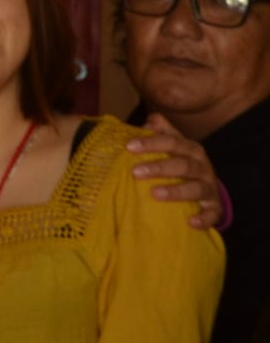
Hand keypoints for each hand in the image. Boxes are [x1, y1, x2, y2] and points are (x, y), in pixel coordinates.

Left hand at [127, 113, 223, 229]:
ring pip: (196, 188)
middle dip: (159, 167)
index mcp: (190, 149)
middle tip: (135, 172)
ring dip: (176, 191)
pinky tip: (190, 222)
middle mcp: (202, 166)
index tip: (129, 146)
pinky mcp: (214, 207)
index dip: (151, 143)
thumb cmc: (180, 164)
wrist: (206, 189)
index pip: (172, 142)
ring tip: (155, 193)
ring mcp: (209, 187)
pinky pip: (212, 213)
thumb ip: (160, 133)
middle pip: (183, 165)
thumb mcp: (172, 147)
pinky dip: (203, 218)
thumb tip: (149, 120)